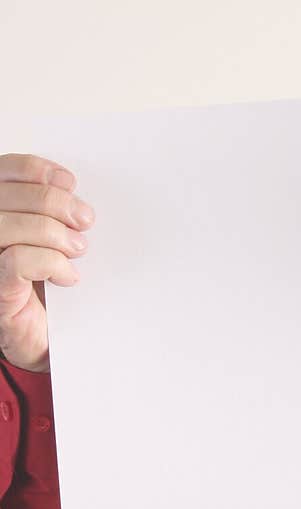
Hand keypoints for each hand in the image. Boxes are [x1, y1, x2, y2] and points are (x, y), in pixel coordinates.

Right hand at [0, 153, 94, 371]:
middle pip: (9, 195)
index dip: (37, 171)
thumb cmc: (45, 284)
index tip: (69, 183)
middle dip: (55, 203)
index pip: (4, 171)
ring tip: (77, 250)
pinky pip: (17, 261)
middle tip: (85, 221)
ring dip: (55, 234)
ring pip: (11, 225)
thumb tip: (70, 190)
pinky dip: (51, 263)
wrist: (43, 337)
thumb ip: (52, 212)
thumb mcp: (52, 239)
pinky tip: (66, 276)